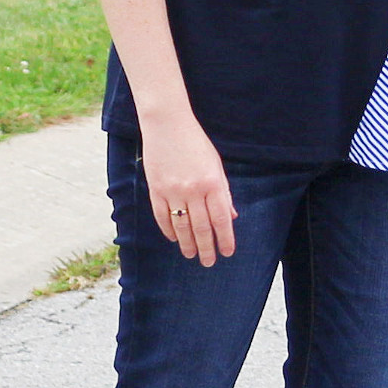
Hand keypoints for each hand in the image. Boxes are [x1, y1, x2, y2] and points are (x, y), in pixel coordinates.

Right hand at [140, 116, 236, 265]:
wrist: (167, 124)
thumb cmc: (196, 143)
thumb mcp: (216, 165)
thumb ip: (223, 192)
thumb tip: (231, 217)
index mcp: (213, 183)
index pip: (221, 219)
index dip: (225, 238)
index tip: (227, 252)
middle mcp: (194, 190)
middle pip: (202, 227)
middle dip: (207, 248)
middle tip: (209, 262)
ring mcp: (173, 190)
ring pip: (182, 226)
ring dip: (187, 244)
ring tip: (191, 255)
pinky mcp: (156, 189)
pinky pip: (163, 216)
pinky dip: (169, 230)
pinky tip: (174, 239)